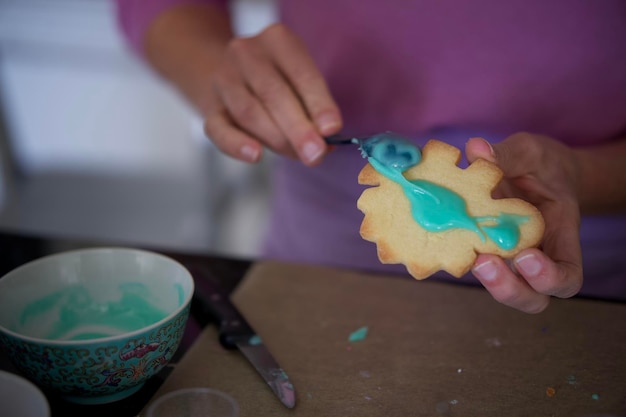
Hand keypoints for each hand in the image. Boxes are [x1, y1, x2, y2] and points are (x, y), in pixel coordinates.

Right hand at [203, 23, 341, 164]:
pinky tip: (255, 156)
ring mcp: (223, 78)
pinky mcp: (209, 106)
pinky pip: (219, 129)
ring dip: (276, 139)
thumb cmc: (278, 79)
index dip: (318, 103)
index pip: (301, 73)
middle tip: (316, 154)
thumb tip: (327, 144)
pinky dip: (237, 145)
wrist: (229, 71)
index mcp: (277, 39)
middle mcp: (246, 53)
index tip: (332, 130)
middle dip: (298, 128)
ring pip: (248, 112)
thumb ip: (312, 108)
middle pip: (273, 93)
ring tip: (299, 156)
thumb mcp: (299, 79)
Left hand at [465, 133, 582, 312]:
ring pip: (502, 289)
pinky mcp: (481, 250)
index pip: (568, 276)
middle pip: (535, 298)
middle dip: (510, 289)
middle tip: (485, 263)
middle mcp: (537, 255)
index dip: (550, 278)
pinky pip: (472, 264)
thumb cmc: (542, 164)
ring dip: (482, 281)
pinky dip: (457, 258)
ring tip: (465, 256)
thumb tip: (476, 150)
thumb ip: (508, 154)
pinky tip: (438, 239)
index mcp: (560, 236)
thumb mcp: (531, 152)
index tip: (525, 256)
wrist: (536, 170)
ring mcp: (508, 259)